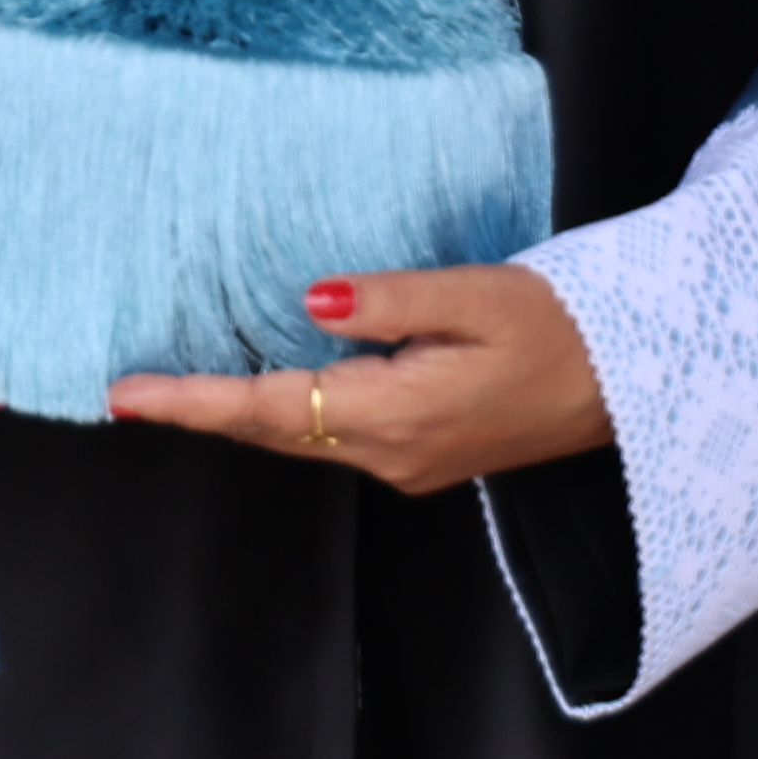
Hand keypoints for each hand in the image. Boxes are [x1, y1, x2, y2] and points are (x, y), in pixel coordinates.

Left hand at [108, 264, 608, 497]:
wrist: (629, 385)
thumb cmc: (559, 328)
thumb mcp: (474, 296)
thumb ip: (387, 300)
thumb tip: (311, 301)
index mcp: (397, 415)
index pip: (269, 409)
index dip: (194, 401)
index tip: (127, 395)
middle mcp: (393, 452)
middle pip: (272, 431)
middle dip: (199, 412)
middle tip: (128, 391)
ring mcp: (408, 461)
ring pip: (300, 436)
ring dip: (237, 414)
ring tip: (173, 387)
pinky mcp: (423, 453)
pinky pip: (332, 435)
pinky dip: (283, 413)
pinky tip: (258, 388)